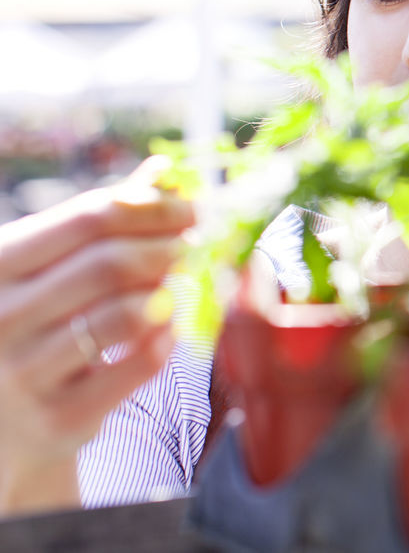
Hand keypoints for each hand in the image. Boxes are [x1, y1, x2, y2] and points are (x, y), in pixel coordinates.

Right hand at [0, 158, 193, 513]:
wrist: (8, 429)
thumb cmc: (40, 327)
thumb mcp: (54, 269)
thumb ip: (104, 221)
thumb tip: (166, 171)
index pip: (88, 217)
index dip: (153, 208)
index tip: (192, 208)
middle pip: (112, 263)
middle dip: (169, 248)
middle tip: (198, 246)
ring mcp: (23, 373)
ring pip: (128, 314)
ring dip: (171, 294)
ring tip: (184, 285)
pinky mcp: (59, 418)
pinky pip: (139, 365)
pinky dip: (168, 340)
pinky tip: (171, 329)